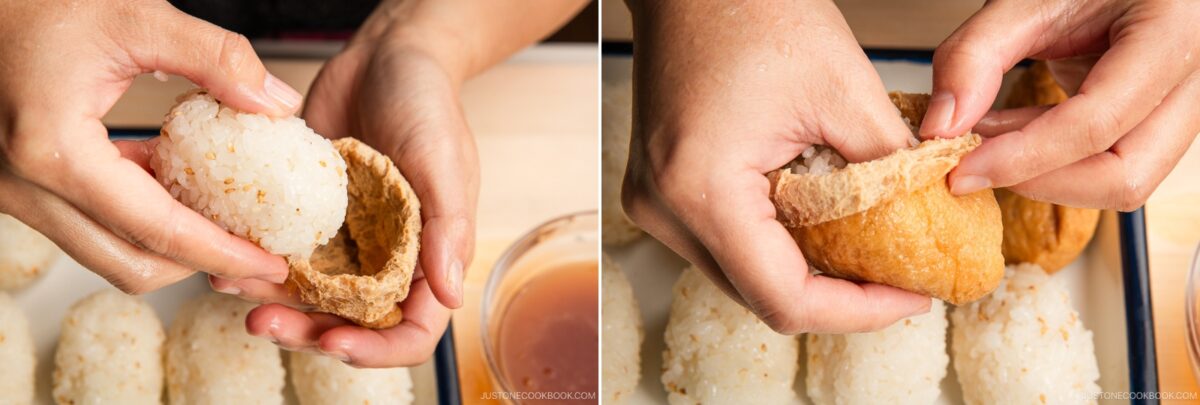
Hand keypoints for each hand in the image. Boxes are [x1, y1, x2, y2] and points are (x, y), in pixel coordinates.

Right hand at [0, 0, 296, 293]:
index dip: (222, 252)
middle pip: (129, 262)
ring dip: (171, 244)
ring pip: (107, 249)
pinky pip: (88, 221)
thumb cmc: (35, 1)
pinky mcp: (20, 183)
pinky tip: (181, 188)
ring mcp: (15, 190)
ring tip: (231, 226)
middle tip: (259, 257)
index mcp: (52, 150)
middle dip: (202, 265)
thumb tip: (276, 102)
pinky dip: (139, 216)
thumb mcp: (135, 16)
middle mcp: (25, 185)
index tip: (269, 264)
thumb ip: (214, 57)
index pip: (156, 230)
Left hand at [209, 0, 585, 367]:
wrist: (385, 57)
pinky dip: (251, 258)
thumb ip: (448, 229)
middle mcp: (384, 260)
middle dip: (305, 332)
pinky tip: (222, 251)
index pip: (408, 331)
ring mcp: (344, 242)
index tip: (335, 341)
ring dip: (268, 299)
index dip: (375, 349)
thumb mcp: (444, 162)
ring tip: (230, 284)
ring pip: (304, 296)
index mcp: (427, 260)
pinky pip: (278, 252)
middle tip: (264, 323)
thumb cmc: (428, 103)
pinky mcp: (307, 217)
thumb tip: (451, 293)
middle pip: (348, 324)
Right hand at [622, 0, 930, 334]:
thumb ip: (890, 164)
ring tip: (867, 251)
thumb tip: (932, 215)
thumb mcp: (842, 88)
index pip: (784, 298)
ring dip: (806, 272)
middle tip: (900, 278)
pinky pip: (725, 244)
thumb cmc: (748, 9)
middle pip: (761, 295)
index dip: (857, 312)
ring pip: (742, 276)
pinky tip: (820, 222)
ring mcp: (655, 203)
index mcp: (702, 190)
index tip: (910, 297)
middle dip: (838, 296)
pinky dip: (777, 244)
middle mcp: (665, 209)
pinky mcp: (660, 191)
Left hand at [923, 0, 1199, 209]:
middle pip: (1124, 174)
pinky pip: (1107, 163)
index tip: (959, 169)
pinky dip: (1049, 160)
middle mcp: (1195, 78)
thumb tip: (940, 127)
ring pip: (1120, 180)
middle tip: (968, 162)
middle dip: (1038, 179)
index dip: (1023, 156)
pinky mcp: (1157, 121)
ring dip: (1041, 173)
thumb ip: (974, 56)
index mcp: (1174, 30)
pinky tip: (1006, 131)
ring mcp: (1183, 105)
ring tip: (984, 134)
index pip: (1100, 121)